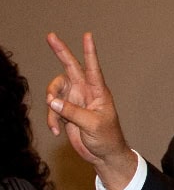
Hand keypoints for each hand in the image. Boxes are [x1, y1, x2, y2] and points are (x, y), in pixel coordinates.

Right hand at [45, 32, 136, 189]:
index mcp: (98, 92)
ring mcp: (75, 100)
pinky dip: (51, 119)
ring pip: (54, 92)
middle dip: (60, 51)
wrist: (104, 154)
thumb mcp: (92, 125)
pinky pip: (52, 109)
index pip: (92, 68)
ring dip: (51, 108)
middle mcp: (85, 92)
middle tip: (50, 35)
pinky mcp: (67, 110)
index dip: (89, 51)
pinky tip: (57, 131)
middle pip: (70, 67)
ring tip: (57, 124)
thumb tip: (53, 101)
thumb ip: (73, 112)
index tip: (88, 35)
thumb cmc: (107, 138)